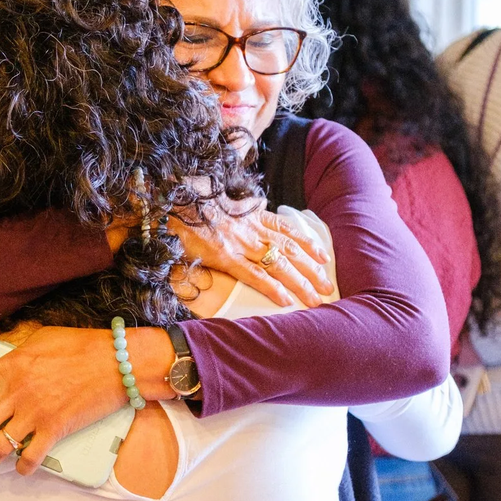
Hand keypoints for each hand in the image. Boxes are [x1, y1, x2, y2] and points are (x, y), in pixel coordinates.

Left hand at [0, 325, 173, 475]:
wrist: (117, 362)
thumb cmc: (84, 345)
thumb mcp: (43, 339)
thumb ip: (20, 353)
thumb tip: (9, 361)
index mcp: (11, 366)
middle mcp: (16, 392)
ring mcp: (34, 414)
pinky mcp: (54, 430)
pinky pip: (29, 458)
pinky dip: (24, 467)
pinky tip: (23, 468)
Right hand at [167, 200, 332, 307]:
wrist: (172, 201)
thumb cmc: (195, 203)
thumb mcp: (223, 199)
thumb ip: (243, 206)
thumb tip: (257, 203)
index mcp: (252, 215)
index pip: (288, 229)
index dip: (308, 242)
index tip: (324, 256)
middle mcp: (252, 228)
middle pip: (290, 250)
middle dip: (312, 270)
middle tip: (328, 287)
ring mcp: (240, 242)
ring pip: (279, 264)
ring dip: (300, 283)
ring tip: (316, 299)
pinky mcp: (225, 256)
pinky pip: (253, 275)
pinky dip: (271, 288)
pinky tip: (285, 301)